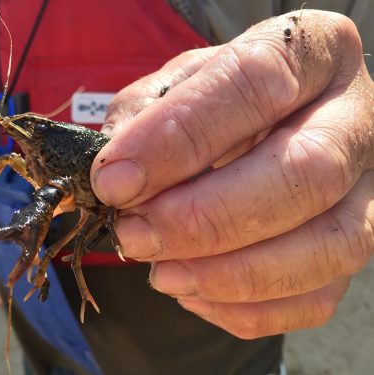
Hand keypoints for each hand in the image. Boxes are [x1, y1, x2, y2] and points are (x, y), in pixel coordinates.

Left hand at [91, 10, 373, 338]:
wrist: (255, 124)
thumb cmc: (211, 102)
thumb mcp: (172, 87)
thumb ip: (145, 120)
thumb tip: (121, 180)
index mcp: (308, 51)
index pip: (256, 83)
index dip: (179, 137)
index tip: (116, 179)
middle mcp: (354, 117)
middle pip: (305, 173)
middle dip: (207, 218)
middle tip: (136, 235)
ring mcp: (366, 188)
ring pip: (327, 247)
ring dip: (229, 275)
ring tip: (162, 273)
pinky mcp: (352, 244)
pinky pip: (317, 296)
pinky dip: (246, 308)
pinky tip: (194, 290)